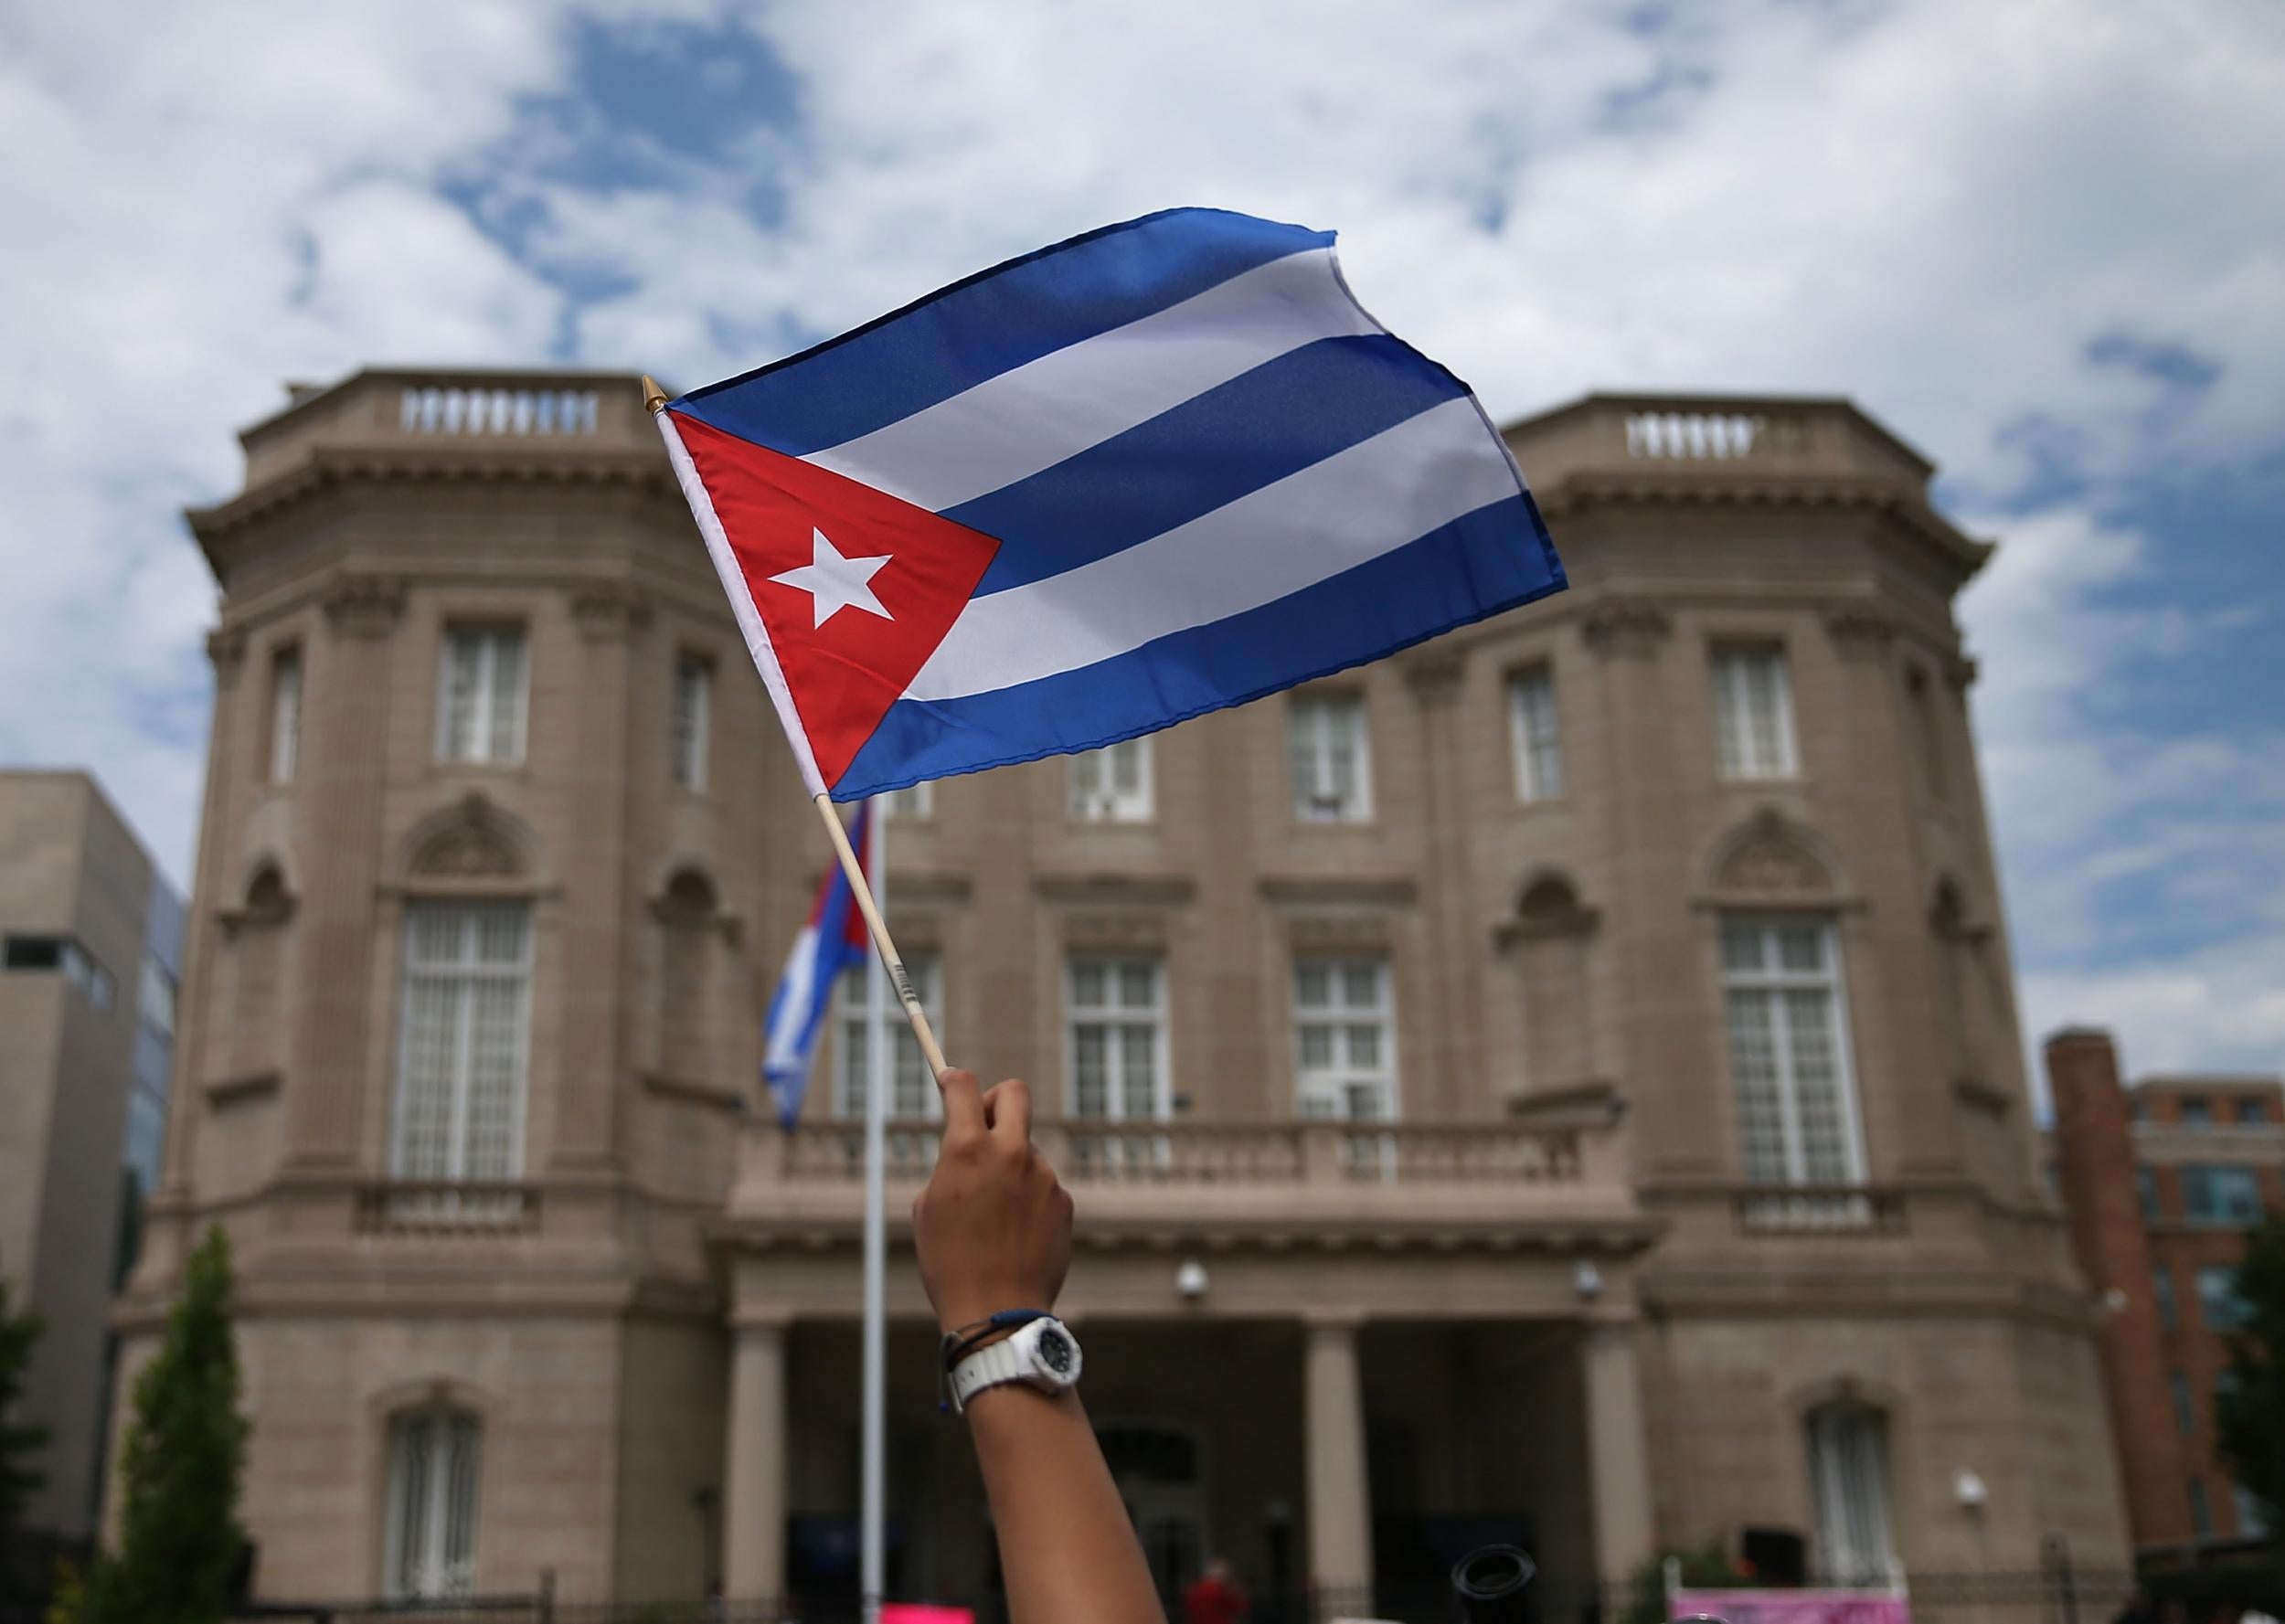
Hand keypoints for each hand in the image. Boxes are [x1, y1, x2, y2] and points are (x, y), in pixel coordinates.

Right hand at [913, 1070, 1074, 1333]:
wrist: (997, 1312)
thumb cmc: (949, 1264)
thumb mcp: (929, 1208)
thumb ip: (951, 1166)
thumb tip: (966, 1148)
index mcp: (967, 1150)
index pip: (964, 1087)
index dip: (953, 1079)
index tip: (948, 1082)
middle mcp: (1010, 1154)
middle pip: (1014, 1093)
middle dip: (997, 1099)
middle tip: (984, 1124)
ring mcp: (1043, 1176)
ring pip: (1025, 1150)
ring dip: (1010, 1166)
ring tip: (993, 1216)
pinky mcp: (1064, 1200)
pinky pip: (1042, 1185)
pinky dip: (1028, 1198)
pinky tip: (1015, 1234)